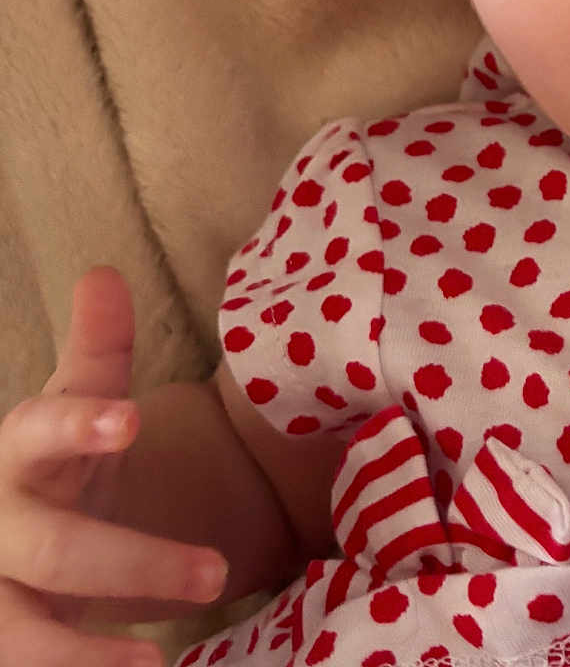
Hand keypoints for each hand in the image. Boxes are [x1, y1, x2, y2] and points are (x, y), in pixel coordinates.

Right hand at [0, 266, 227, 665]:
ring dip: (83, 656)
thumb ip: (99, 348)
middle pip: (54, 551)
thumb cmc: (59, 461)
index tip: (129, 417)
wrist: (15, 538)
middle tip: (217, 573)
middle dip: (133, 563)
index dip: (79, 425)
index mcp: (16, 454)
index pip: (35, 431)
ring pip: (19, 638)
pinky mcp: (1, 640)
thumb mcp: (79, 403)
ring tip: (152, 666)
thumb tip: (103, 274)